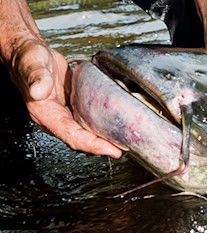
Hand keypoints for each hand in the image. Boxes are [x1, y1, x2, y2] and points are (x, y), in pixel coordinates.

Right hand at [9, 39, 121, 157]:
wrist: (29, 54)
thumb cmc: (28, 58)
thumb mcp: (32, 63)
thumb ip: (37, 77)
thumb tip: (39, 91)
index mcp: (45, 113)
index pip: (71, 135)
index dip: (91, 145)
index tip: (110, 150)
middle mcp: (55, 118)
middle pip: (80, 140)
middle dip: (101, 147)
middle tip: (122, 149)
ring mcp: (65, 114)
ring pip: (85, 133)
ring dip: (102, 139)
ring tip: (123, 142)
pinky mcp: (72, 107)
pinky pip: (87, 122)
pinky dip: (101, 127)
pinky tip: (114, 126)